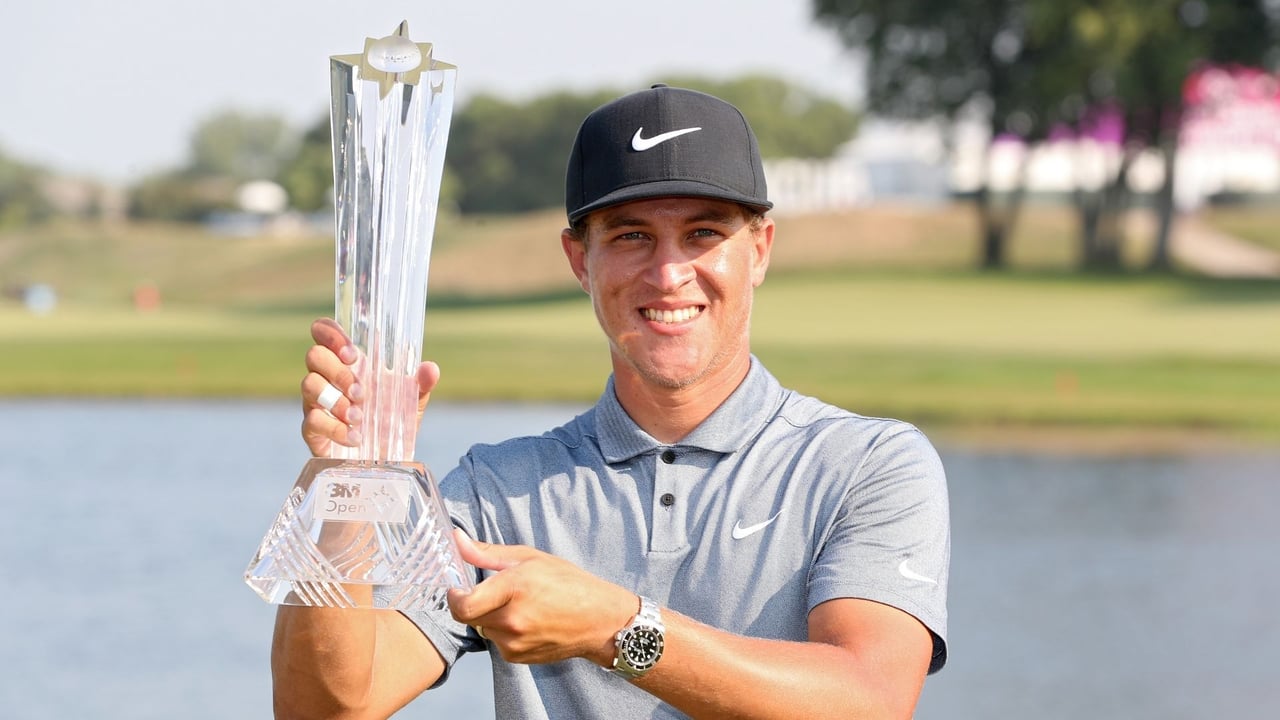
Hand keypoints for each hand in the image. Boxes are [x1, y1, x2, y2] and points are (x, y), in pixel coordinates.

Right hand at [300, 318, 438, 456]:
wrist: (384, 459)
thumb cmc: (392, 420)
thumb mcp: (412, 401)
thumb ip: (421, 383)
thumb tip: (430, 369)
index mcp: (348, 362)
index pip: (324, 332)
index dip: (331, 333)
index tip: (352, 353)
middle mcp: (327, 377)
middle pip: (314, 355)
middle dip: (338, 371)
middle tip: (361, 392)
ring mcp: (316, 402)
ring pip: (309, 384)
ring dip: (337, 400)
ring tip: (359, 417)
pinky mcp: (312, 429)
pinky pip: (312, 420)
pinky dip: (335, 429)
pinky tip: (355, 438)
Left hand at [446, 530, 636, 666]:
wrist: (599, 621)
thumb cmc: (569, 583)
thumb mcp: (530, 558)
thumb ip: (487, 553)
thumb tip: (457, 540)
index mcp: (515, 588)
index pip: (463, 604)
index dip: (453, 596)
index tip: (458, 587)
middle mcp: (512, 620)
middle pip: (468, 615)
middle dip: (473, 603)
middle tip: (494, 592)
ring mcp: (514, 643)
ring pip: (482, 628)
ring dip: (490, 617)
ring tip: (520, 605)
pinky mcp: (517, 658)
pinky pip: (496, 641)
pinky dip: (504, 631)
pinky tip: (527, 621)